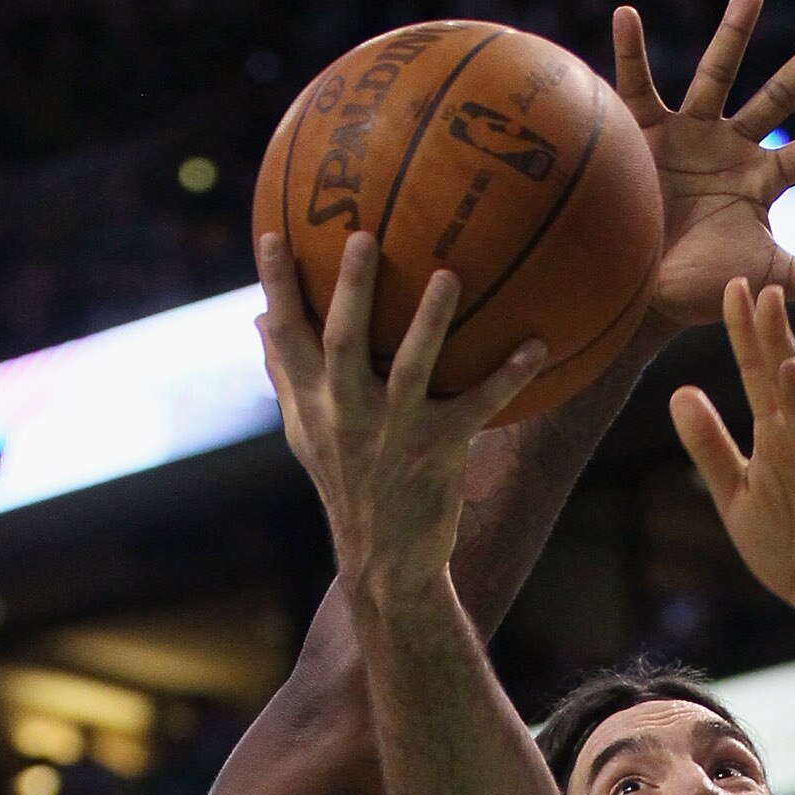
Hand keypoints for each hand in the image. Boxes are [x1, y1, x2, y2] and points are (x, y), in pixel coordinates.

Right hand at [257, 235, 545, 606]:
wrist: (384, 560)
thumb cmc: (345, 483)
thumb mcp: (305, 434)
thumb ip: (285, 375)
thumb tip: (257, 317)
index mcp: (314, 403)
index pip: (286, 338)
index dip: (275, 287)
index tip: (270, 234)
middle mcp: (348, 414)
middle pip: (344, 342)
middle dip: (351, 291)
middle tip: (362, 237)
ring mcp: (394, 433)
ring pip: (413, 368)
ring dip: (431, 322)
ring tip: (448, 276)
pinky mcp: (438, 452)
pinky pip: (477, 406)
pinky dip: (508, 378)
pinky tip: (538, 346)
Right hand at [616, 0, 794, 333]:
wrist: (639, 294)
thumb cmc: (702, 288)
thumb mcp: (767, 277)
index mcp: (762, 181)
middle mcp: (732, 149)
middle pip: (780, 97)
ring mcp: (690, 135)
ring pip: (717, 75)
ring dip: (734, 34)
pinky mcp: (645, 133)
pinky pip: (638, 85)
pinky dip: (630, 51)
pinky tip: (627, 14)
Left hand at [672, 281, 794, 658]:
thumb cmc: (792, 546)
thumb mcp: (736, 497)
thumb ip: (710, 447)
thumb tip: (678, 392)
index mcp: (781, 437)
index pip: (761, 377)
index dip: (747, 336)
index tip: (732, 289)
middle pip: (793, 389)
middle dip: (780, 343)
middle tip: (766, 293)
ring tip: (786, 369)